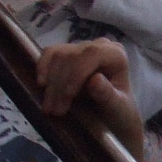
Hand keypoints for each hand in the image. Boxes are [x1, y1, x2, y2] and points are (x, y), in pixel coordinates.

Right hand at [34, 39, 143, 159]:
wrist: (113, 115)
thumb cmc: (119, 112)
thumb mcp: (117, 108)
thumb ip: (108, 94)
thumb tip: (95, 79)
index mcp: (116, 55)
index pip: (92, 54)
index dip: (76, 72)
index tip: (68, 95)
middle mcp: (99, 46)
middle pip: (71, 55)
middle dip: (61, 83)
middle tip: (55, 110)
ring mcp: (82, 48)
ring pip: (58, 55)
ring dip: (50, 82)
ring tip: (50, 107)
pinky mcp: (68, 53)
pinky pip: (50, 53)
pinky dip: (42, 68)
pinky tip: (41, 85)